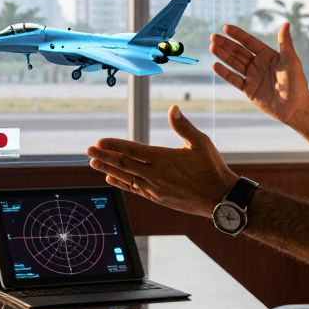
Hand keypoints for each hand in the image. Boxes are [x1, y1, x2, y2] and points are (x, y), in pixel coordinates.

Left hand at [86, 105, 238, 217]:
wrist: (220, 200)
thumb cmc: (212, 169)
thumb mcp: (201, 143)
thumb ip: (184, 126)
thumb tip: (173, 108)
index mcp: (164, 159)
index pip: (132, 150)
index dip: (114, 145)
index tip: (99, 141)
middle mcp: (155, 175)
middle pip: (124, 164)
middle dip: (104, 156)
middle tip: (88, 150)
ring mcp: (155, 189)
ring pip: (126, 177)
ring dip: (108, 169)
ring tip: (93, 163)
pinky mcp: (158, 198)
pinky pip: (134, 189)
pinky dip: (121, 183)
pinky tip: (111, 178)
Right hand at [210, 23, 308, 128]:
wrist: (294, 108)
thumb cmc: (297, 83)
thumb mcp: (291, 61)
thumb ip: (285, 43)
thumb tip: (285, 23)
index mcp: (268, 55)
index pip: (249, 42)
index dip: (238, 35)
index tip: (226, 28)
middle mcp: (259, 64)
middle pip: (239, 52)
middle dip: (226, 44)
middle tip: (213, 37)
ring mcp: (252, 77)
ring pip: (234, 64)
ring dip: (223, 56)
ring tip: (212, 47)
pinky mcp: (248, 90)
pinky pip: (234, 79)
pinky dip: (224, 73)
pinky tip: (215, 66)